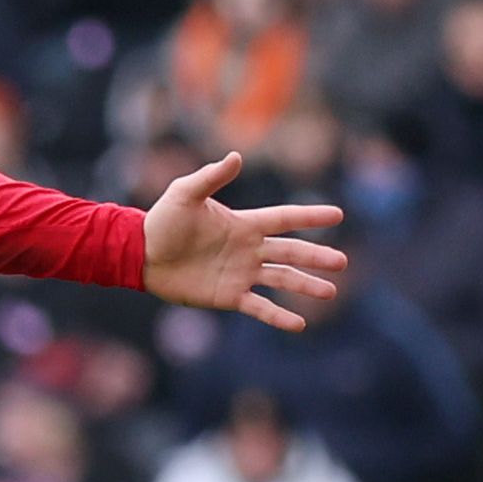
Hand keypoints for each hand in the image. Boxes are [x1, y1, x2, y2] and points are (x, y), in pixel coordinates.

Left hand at [139, 151, 346, 330]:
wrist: (141, 255)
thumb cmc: (162, 221)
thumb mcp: (185, 194)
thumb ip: (211, 177)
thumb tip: (236, 156)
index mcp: (244, 224)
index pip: (284, 219)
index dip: (310, 217)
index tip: (337, 215)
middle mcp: (248, 249)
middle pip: (290, 252)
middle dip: (316, 257)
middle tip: (341, 262)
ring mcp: (241, 274)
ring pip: (281, 279)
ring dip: (305, 286)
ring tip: (329, 292)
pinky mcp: (228, 296)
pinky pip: (259, 307)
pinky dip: (278, 316)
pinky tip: (298, 324)